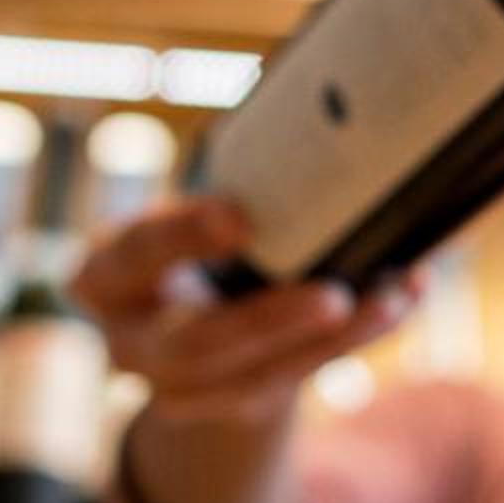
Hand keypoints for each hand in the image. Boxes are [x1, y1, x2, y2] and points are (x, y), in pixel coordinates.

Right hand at [73, 196, 416, 426]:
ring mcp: (177, 390)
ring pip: (258, 377)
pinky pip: (297, 380)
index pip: (136, 252)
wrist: (186, 338)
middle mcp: (130, 341)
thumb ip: (226, 184)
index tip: (239, 216)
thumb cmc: (189, 248)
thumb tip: (308, 93)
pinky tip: (397, 304)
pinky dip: (352, 342)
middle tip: (334, 296)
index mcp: (105, 275)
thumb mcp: (181, 223)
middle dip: (270, 322)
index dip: (183, 236)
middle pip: (196, 343)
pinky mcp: (231, 409)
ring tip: (392, 297)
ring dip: (334, 339)